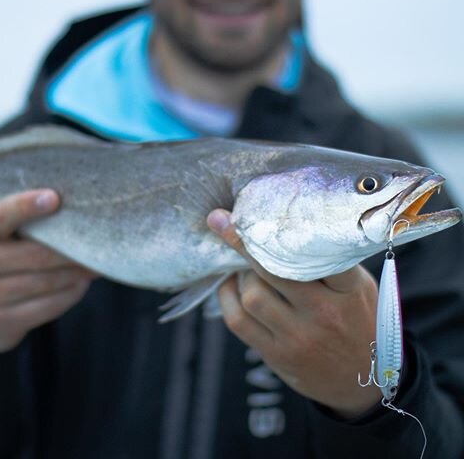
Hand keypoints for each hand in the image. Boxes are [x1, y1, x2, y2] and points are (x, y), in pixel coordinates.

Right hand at [0, 189, 95, 352]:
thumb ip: (21, 226)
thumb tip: (73, 214)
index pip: (1, 216)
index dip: (26, 206)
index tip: (54, 198)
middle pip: (37, 255)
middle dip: (72, 250)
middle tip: (101, 242)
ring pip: (47, 282)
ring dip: (78, 273)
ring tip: (97, 264)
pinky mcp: (4, 322)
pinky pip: (48, 307)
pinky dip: (71, 294)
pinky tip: (81, 284)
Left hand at [207, 209, 381, 417]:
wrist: (363, 381)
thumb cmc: (359, 322)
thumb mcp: (360, 289)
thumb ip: (330, 263)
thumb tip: (284, 227)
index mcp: (350, 292)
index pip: (317, 254)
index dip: (283, 229)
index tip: (255, 209)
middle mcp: (324, 315)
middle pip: (273, 271)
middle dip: (243, 243)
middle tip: (226, 223)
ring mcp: (298, 338)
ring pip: (252, 295)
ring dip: (240, 275)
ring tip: (242, 266)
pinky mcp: (276, 355)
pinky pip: (238, 320)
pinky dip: (227, 297)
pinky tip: (230, 285)